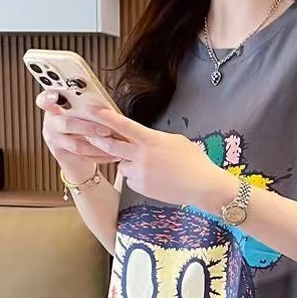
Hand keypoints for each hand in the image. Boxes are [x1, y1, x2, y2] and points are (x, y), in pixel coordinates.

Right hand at [36, 91, 118, 182]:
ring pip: (77, 146)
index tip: (54, 96)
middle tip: (107, 130)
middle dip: (89, 128)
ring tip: (114, 144)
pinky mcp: (64, 156)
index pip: (44, 100)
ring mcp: (55, 141)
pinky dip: (101, 156)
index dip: (47, 98)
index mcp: (54, 108)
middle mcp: (51, 124)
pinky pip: (84, 158)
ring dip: (99, 146)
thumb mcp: (80, 114)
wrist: (74, 154)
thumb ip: (88, 108)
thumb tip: (107, 108)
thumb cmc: (81, 127)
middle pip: (67, 124)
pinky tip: (114, 155)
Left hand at [86, 109, 227, 210]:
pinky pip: (130, 180)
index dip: (106, 117)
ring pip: (122, 166)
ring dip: (127, 163)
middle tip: (92, 136)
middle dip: (100, 140)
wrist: (204, 187)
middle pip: (111, 146)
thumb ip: (155, 139)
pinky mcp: (141, 188)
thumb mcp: (177, 141)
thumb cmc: (195, 163)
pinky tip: (154, 179)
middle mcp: (142, 156)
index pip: (124, 125)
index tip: (92, 109)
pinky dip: (137, 178)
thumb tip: (143, 140)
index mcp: (152, 140)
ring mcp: (140, 173)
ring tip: (148, 167)